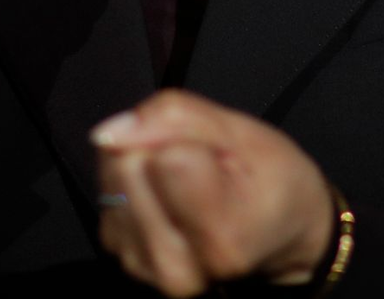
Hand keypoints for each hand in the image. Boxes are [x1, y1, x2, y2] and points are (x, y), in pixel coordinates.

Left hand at [91, 90, 334, 296]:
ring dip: (142, 159)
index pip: (166, 157)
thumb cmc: (270, 181)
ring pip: (112, 176)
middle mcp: (177, 266)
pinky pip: (106, 191)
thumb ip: (178, 117)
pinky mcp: (124, 255)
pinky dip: (133, 178)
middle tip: (199, 160)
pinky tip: (164, 186)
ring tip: (184, 174)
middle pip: (129, 164)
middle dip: (157, 144)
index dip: (184, 134)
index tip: (213, 148)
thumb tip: (112, 130)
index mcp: (219, 240)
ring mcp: (146, 265)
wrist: (277, 230)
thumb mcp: (244, 132)